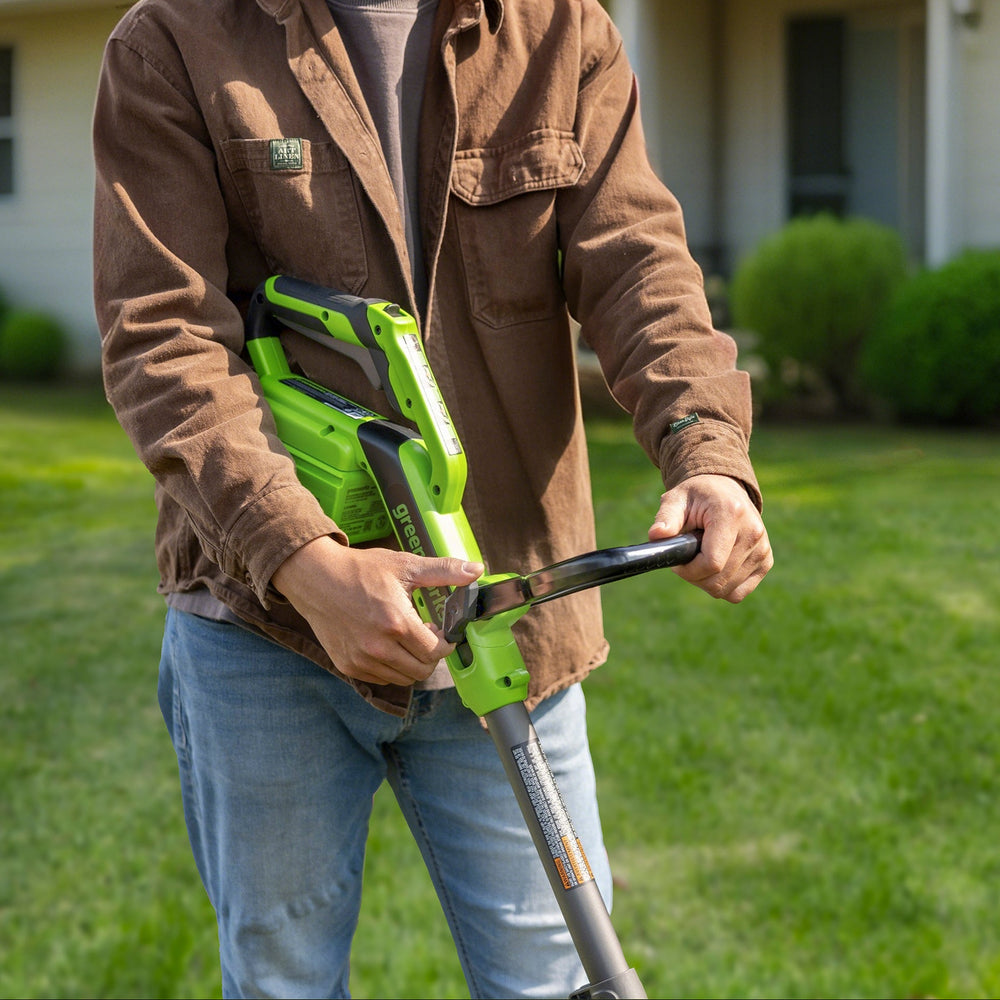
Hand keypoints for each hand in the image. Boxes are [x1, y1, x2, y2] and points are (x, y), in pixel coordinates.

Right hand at [272, 536, 482, 685]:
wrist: (315, 578)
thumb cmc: (361, 570)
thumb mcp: (404, 565)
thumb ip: (443, 571)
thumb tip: (476, 570)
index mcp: (396, 623)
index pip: (435, 652)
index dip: (444, 643)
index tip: (439, 630)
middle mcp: (378, 648)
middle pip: (422, 671)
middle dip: (431, 655)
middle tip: (425, 634)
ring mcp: (361, 660)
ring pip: (403, 679)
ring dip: (411, 663)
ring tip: (405, 638)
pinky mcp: (348, 666)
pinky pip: (381, 678)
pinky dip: (390, 667)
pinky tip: (387, 644)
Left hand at [649, 474, 771, 601]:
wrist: (725, 489)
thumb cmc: (697, 496)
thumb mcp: (676, 499)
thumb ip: (666, 518)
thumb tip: (656, 535)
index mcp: (731, 514)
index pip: (712, 563)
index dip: (689, 571)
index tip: (677, 562)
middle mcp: (753, 532)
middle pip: (718, 580)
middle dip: (694, 577)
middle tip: (685, 560)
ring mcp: (762, 549)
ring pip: (727, 590)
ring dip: (706, 582)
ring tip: (700, 559)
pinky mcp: (766, 561)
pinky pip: (738, 593)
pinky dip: (722, 586)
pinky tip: (714, 567)